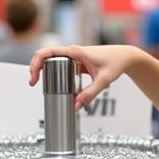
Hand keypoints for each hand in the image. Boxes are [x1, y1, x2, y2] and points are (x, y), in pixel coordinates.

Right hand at [28, 44, 143, 110]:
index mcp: (75, 52)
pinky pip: (60, 65)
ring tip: (37, 84)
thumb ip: (89, 94)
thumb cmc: (115, 64)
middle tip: (33, 84)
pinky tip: (51, 83)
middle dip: (35, 68)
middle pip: (45, 56)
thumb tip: (75, 106)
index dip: (36, 63)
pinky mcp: (77, 62)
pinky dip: (52, 72)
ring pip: (51, 60)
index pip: (47, 52)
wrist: (125, 57)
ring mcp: (73, 56)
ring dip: (42, 69)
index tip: (33, 78)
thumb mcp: (103, 81)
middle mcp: (72, 51)